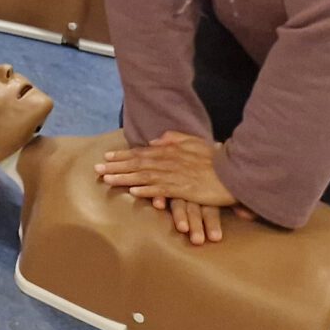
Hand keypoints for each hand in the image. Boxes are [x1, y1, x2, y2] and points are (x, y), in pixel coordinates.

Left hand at [96, 131, 242, 241]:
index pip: (140, 152)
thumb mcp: (194, 142)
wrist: (233, 171)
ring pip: (143, 176)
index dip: (122, 155)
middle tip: (96, 169)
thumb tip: (156, 140)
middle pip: (137, 163)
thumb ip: (174, 138)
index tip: (106, 156)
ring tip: (106, 179)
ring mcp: (174, 175)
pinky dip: (146, 190)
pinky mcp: (183, 189)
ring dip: (124, 178)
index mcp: (169, 150)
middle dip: (115, 166)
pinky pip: (161, 190)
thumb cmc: (215, 158)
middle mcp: (168, 161)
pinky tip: (133, 191)